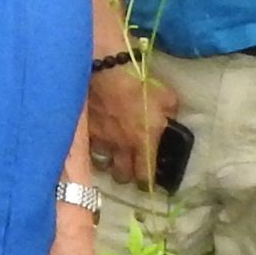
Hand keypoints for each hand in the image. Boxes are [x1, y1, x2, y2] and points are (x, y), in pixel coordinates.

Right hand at [86, 65, 178, 188]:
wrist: (106, 72)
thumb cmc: (139, 84)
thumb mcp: (166, 97)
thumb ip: (170, 115)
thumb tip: (170, 121)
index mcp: (143, 142)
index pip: (145, 176)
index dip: (147, 182)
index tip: (148, 181)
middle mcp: (121, 148)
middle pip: (121, 176)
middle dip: (127, 175)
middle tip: (130, 166)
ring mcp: (100, 140)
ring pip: (102, 164)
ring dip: (108, 162)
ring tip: (111, 154)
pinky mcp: (85, 131)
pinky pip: (89, 147)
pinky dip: (93, 147)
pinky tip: (96, 140)